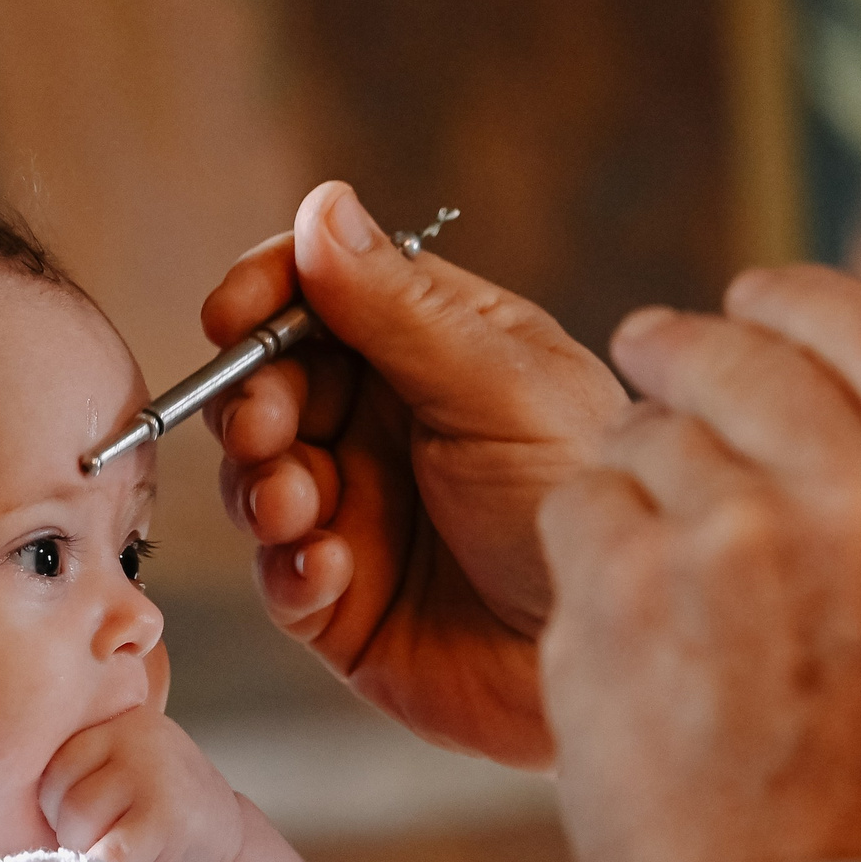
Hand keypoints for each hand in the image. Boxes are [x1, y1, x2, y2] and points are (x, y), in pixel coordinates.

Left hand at [40, 706, 246, 861]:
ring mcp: (155, 773)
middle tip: (104, 837)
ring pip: (75, 820)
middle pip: (56, 791)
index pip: (48, 761)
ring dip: (86, 850)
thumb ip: (78, 761)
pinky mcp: (166, 819)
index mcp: (118, 719)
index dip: (55, 801)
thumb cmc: (154, 817)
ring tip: (118, 848)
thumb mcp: (120, 769)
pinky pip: (106, 852)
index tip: (89, 815)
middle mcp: (137, 734)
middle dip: (68, 828)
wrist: (228, 853)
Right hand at [203, 181, 629, 765]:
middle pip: (269, 382)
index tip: (234, 314)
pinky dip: (287, 567)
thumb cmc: (584, 504)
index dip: (268, 294)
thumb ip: (399, 309)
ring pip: (256, 477)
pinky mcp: (341, 601)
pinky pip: (277, 573)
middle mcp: (387, 424)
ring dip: (261, 484)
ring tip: (298, 505)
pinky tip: (329, 570)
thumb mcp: (497, 389)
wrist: (625, 652)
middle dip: (253, 399)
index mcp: (433, 348)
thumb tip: (319, 209)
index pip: (322, 291)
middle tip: (270, 426)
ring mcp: (359, 511)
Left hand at [537, 267, 860, 861]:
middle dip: (685, 353)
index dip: (802, 298)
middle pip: (745, 356)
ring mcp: (730, 538)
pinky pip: (577, 504)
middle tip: (650, 360)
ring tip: (650, 562)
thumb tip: (838, 379)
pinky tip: (609, 612)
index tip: (755, 298)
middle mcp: (857, 501)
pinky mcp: (620, 586)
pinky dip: (581, 547)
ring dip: (631, 474)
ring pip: (643, 432)